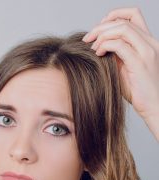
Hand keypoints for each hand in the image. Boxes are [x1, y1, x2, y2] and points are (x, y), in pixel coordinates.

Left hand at [82, 7, 158, 139]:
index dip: (113, 16)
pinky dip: (105, 45)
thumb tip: (97, 46)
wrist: (153, 105)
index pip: (132, 15)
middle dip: (101, 26)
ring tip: (91, 47)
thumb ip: (115, 54)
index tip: (97, 30)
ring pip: (122, 28)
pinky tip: (98, 53)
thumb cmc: (137, 90)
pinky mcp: (140, 63)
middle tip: (87, 39)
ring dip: (102, 35)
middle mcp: (150, 42)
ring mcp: (147, 51)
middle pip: (124, 20)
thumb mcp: (124, 67)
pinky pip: (120, 45)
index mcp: (147, 42)